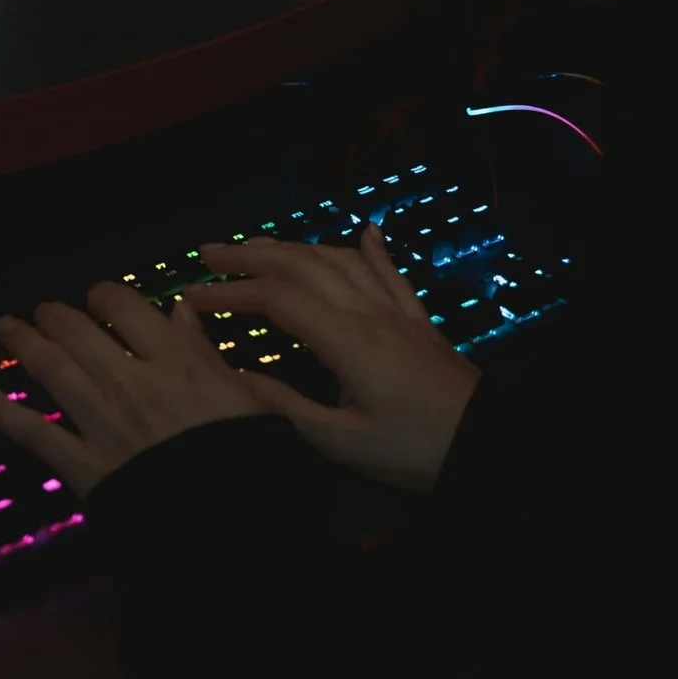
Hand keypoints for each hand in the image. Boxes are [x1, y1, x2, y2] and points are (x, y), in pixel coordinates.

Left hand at [0, 282, 264, 496]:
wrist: (231, 522)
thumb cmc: (248, 456)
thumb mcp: (243, 393)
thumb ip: (203, 349)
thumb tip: (178, 309)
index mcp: (175, 358)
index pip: (124, 307)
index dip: (104, 296)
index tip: (97, 297)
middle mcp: (129, 379)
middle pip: (78, 330)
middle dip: (56, 315)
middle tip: (45, 311)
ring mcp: (99, 421)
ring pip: (49, 367)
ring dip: (22, 341)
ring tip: (5, 326)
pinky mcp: (79, 464)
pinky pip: (27, 429)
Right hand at [192, 228, 480, 490]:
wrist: (487, 444)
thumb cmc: (415, 449)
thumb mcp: (343, 442)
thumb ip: (286, 407)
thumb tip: (236, 378)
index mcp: (347, 340)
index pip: (276, 300)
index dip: (229, 294)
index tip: (190, 296)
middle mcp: (370, 312)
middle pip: (303, 265)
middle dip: (251, 255)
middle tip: (208, 252)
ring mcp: (398, 312)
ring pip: (340, 260)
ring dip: (295, 246)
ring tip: (259, 244)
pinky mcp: (420, 322)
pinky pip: (391, 273)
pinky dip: (373, 249)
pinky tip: (366, 230)